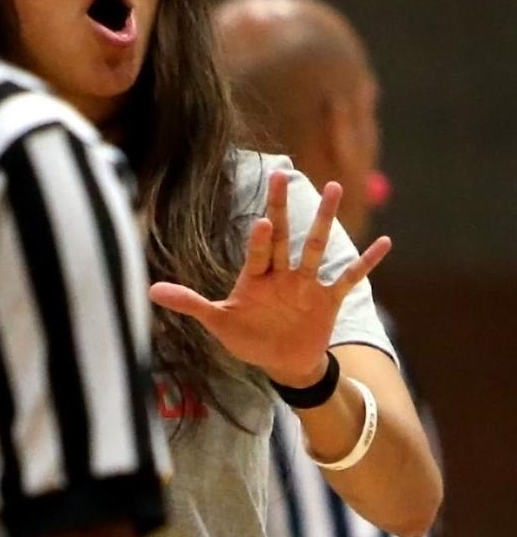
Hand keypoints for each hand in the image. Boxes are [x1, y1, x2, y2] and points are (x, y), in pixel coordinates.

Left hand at [148, 171, 391, 386]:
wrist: (282, 363)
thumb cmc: (248, 337)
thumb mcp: (218, 322)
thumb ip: (190, 303)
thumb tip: (150, 290)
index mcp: (254, 277)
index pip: (257, 252)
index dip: (259, 239)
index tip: (260, 220)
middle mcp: (281, 274)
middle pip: (283, 235)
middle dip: (283, 207)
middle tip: (284, 174)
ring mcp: (306, 284)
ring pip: (317, 247)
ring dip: (325, 220)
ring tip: (336, 187)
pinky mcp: (328, 299)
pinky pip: (348, 277)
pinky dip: (366, 262)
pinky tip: (384, 242)